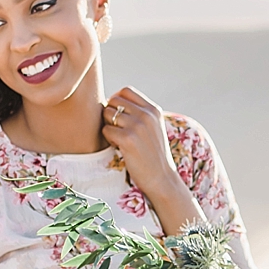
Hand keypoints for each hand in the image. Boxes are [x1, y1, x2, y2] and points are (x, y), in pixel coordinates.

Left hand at [102, 86, 203, 233]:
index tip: (119, 116)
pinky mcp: (128, 139)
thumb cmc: (153, 154)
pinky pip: (106, 130)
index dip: (117, 101)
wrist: (162, 178)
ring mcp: (138, 126)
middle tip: (117, 129)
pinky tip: (119, 147)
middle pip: (114, 100)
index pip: (126, 91)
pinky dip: (109, 139)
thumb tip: (111, 101)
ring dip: (109, 126)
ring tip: (119, 139)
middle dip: (110, 113)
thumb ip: (139, 113)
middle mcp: (146, 115)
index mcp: (153, 110)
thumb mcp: (153, 128)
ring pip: (107, 114)